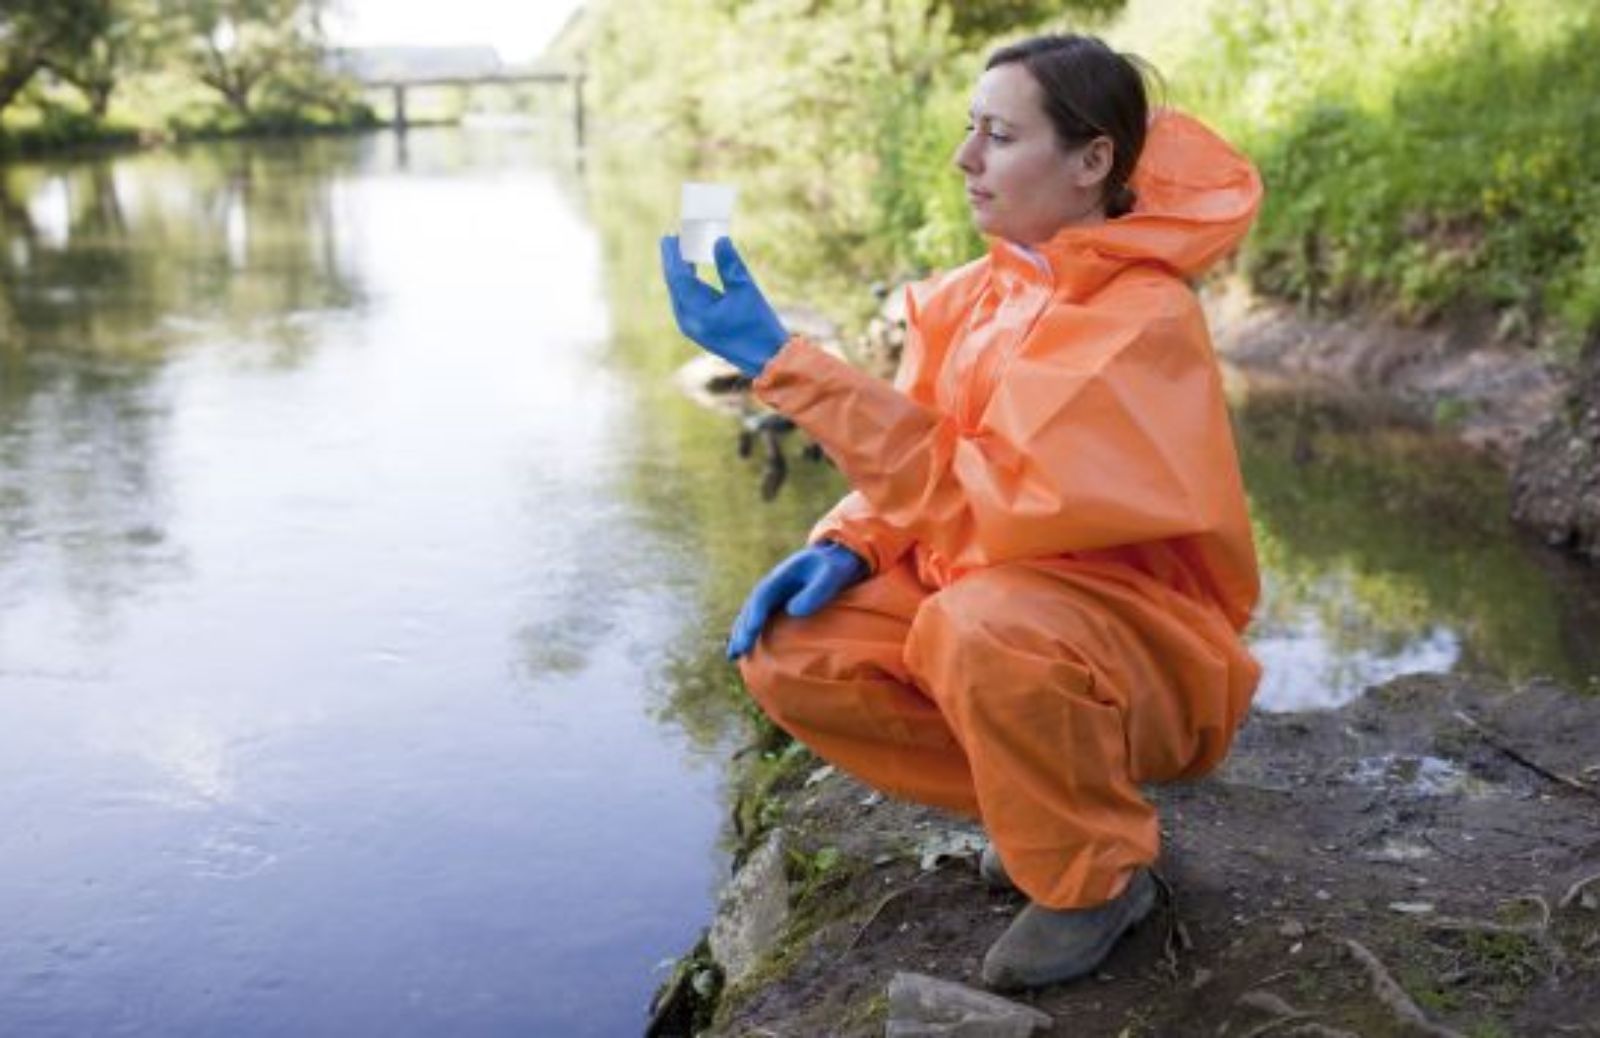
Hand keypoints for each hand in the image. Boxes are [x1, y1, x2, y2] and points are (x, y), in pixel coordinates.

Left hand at [660, 235, 789, 377]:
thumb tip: (719, 240)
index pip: (679, 278)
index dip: (674, 255)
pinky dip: (688, 285)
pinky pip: (687, 302)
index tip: (671, 236)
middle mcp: (689, 322)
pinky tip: (692, 273)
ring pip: (680, 294)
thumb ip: (730, 265)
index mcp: (697, 313)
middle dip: (673, 262)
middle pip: (675, 286)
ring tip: (681, 252)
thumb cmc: (759, 327)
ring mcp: (693, 328)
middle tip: (671, 240)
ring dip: (680, 273)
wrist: (769, 360)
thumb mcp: (746, 291)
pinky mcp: (701, 330)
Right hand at [727, 541, 866, 658]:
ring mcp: (775, 595)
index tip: (750, 632)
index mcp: (781, 577)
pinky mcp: (780, 604)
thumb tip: (793, 612)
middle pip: (751, 608)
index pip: (762, 597)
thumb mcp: (831, 576)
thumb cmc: (835, 567)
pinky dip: (752, 632)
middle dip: (742, 630)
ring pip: (752, 615)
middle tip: (735, 652)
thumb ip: (815, 592)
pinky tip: (748, 649)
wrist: (837, 557)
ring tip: (733, 655)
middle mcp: (773, 586)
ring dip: (742, 633)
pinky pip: (762, 619)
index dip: (755, 615)